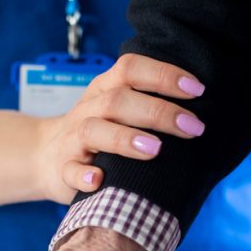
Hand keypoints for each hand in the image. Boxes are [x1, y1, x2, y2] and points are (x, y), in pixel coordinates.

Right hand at [35, 53, 206, 202]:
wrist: (45, 155)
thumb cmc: (101, 132)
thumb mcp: (120, 110)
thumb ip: (152, 104)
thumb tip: (205, 111)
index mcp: (106, 89)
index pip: (131, 69)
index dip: (163, 75)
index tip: (197, 90)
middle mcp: (89, 109)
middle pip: (118, 101)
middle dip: (158, 112)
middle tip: (193, 127)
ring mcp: (73, 140)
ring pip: (93, 131)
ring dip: (124, 139)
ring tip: (155, 150)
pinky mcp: (63, 170)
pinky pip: (70, 170)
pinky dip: (83, 175)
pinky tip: (99, 180)